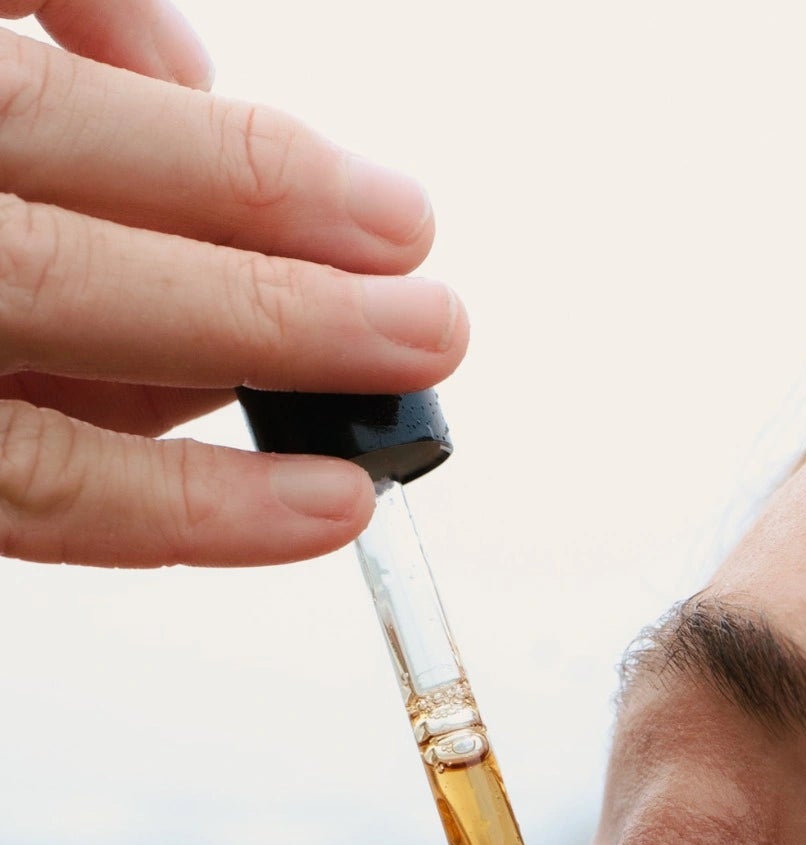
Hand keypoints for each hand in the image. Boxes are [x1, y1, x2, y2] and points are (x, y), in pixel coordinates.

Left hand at [0, 1, 467, 565]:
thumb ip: (63, 418)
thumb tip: (216, 389)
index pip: (46, 480)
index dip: (207, 505)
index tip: (342, 507)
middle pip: (67, 285)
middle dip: (279, 313)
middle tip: (430, 330)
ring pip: (55, 128)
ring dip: (254, 172)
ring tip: (391, 216)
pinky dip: (128, 20)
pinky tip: (190, 71)